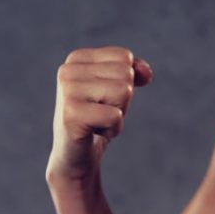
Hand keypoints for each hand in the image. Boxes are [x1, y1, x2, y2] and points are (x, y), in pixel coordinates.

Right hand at [45, 46, 152, 185]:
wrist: (75, 156)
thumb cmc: (98, 116)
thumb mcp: (118, 88)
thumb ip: (135, 71)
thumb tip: (147, 74)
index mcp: (77, 58)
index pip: (124, 57)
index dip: (124, 81)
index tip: (103, 97)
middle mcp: (67, 71)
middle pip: (125, 74)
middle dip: (122, 99)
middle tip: (100, 112)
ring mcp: (67, 92)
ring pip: (123, 92)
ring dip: (119, 114)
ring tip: (98, 121)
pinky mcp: (71, 116)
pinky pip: (116, 115)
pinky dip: (113, 129)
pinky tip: (94, 132)